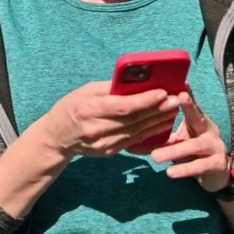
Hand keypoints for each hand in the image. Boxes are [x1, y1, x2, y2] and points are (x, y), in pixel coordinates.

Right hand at [42, 81, 180, 158]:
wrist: (57, 137)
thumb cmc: (71, 107)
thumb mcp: (86, 91)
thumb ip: (110, 88)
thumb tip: (137, 81)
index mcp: (89, 110)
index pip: (123, 106)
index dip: (145, 100)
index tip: (163, 92)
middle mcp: (97, 129)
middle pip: (133, 120)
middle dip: (158, 110)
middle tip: (176, 100)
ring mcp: (103, 143)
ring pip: (137, 131)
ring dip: (158, 121)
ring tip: (174, 110)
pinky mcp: (109, 152)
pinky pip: (134, 141)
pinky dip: (150, 132)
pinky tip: (162, 124)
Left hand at [150, 86, 229, 192]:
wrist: (216, 173)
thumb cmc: (192, 151)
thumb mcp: (180, 139)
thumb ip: (165, 131)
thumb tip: (135, 125)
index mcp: (198, 121)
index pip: (191, 104)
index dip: (186, 94)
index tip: (180, 82)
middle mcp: (209, 130)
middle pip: (198, 116)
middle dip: (189, 107)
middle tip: (178, 98)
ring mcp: (215, 147)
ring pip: (195, 146)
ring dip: (174, 150)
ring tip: (155, 156)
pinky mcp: (216, 164)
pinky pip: (199, 166)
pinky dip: (184, 169)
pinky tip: (170, 173)